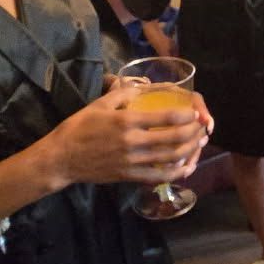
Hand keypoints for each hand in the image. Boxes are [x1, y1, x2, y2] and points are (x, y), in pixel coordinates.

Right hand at [40, 87, 209, 187]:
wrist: (62, 158)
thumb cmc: (79, 127)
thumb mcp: (100, 104)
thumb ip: (124, 94)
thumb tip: (144, 86)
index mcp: (127, 121)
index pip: (166, 117)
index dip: (186, 115)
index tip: (194, 112)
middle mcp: (133, 142)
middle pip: (174, 138)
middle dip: (194, 132)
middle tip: (202, 127)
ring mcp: (132, 162)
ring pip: (171, 158)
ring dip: (190, 151)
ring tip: (199, 143)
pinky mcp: (129, 176)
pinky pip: (158, 177)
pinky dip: (176, 172)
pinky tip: (186, 167)